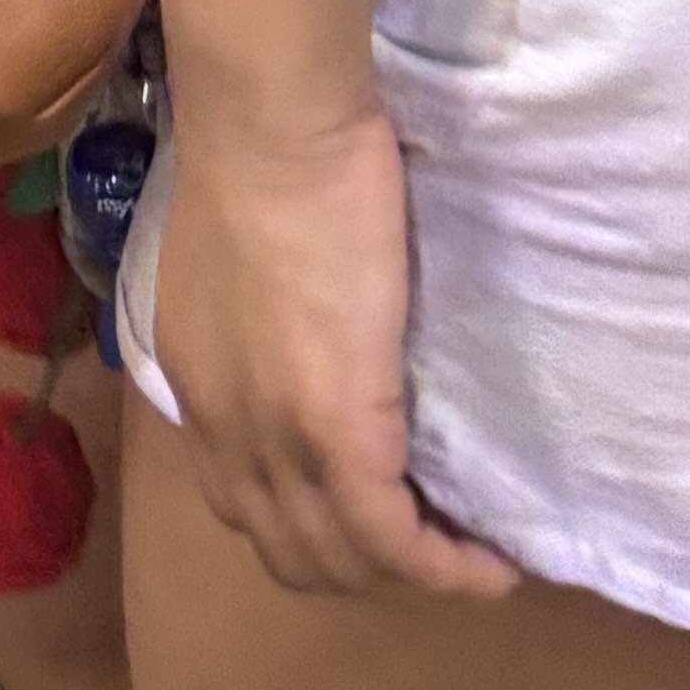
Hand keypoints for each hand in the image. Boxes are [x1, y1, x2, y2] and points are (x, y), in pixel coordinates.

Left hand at [147, 103, 516, 601]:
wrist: (270, 116)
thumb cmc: (265, 147)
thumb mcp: (238, 253)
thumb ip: (260, 313)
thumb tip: (313, 328)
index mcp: (196, 377)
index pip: (243, 498)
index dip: (313, 522)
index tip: (381, 510)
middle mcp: (220, 424)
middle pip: (288, 549)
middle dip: (362, 564)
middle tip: (434, 536)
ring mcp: (273, 434)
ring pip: (338, 561)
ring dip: (407, 574)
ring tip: (470, 553)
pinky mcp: (334, 429)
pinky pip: (392, 541)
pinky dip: (445, 568)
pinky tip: (492, 563)